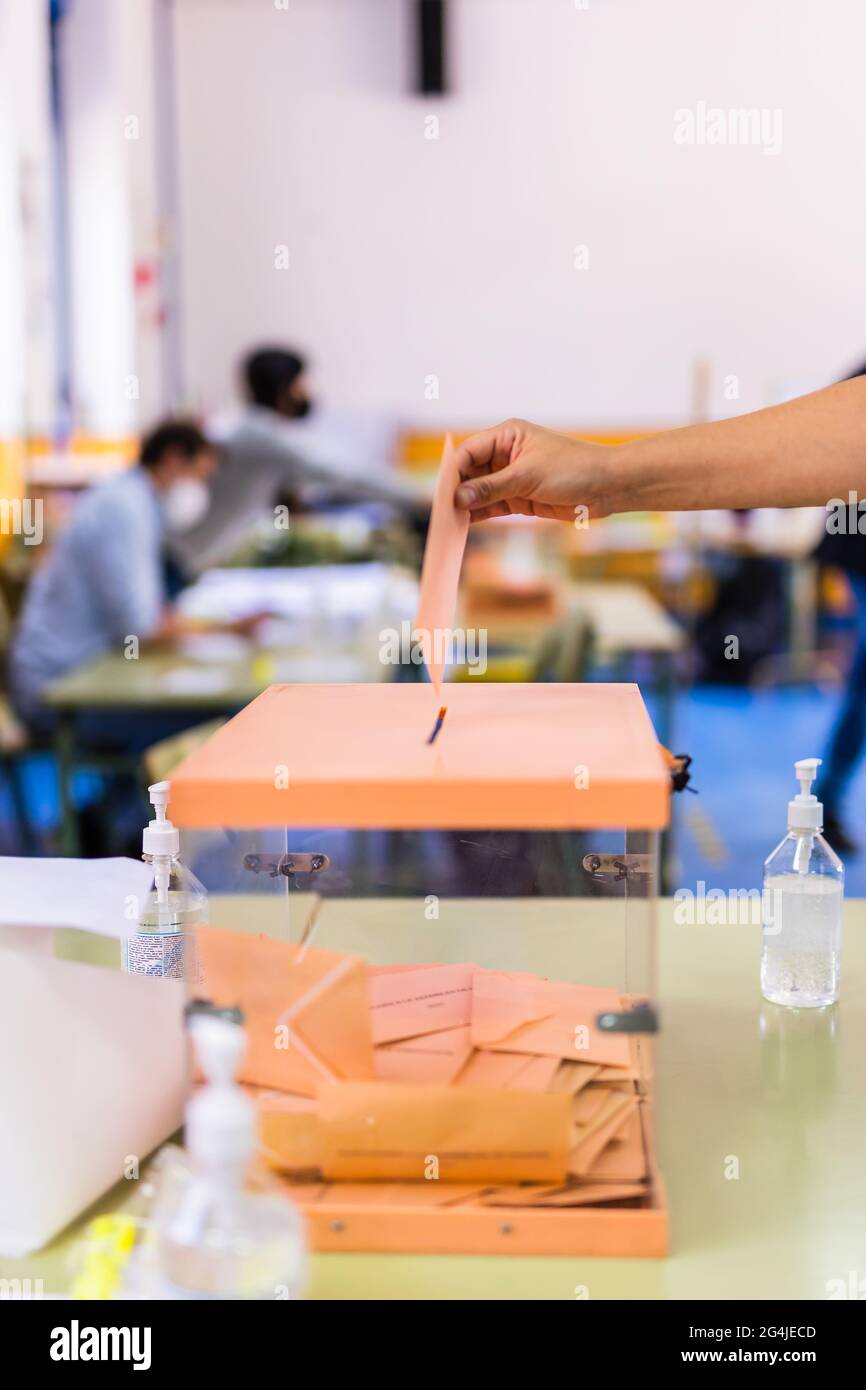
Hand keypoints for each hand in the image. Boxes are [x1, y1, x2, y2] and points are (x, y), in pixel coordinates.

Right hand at [452, 418, 615, 522]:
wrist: (607, 486)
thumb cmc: (573, 469)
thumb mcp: (527, 477)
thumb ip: (491, 487)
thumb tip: (459, 497)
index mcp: (506, 436)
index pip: (469, 452)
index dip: (453, 472)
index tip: (441, 493)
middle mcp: (505, 454)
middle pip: (470, 472)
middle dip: (457, 491)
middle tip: (441, 511)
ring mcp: (511, 477)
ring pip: (479, 491)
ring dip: (466, 505)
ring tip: (448, 522)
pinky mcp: (519, 497)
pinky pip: (491, 505)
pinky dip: (479, 514)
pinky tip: (464, 524)